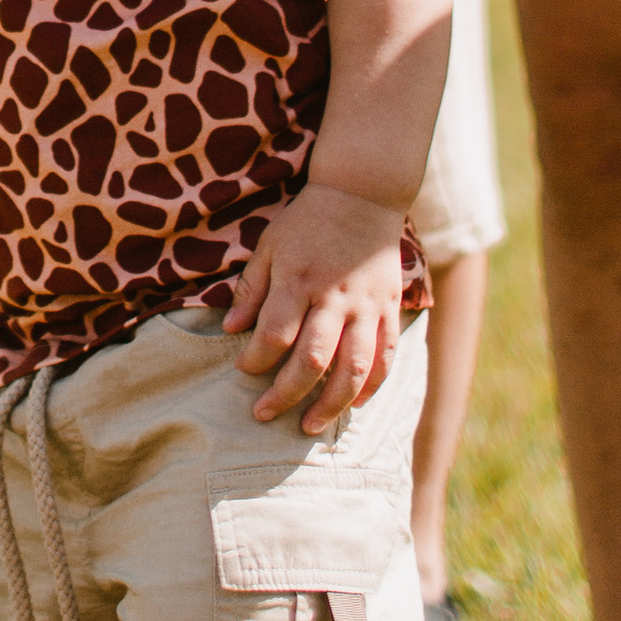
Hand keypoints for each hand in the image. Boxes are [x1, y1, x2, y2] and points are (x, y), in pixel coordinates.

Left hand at [217, 182, 405, 431]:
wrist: (362, 194)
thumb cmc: (307, 221)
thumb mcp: (270, 245)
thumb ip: (251, 289)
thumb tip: (230, 330)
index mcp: (299, 279)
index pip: (275, 335)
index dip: (255, 360)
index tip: (243, 370)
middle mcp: (334, 298)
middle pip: (312, 360)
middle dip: (286, 394)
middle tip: (264, 414)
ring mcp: (366, 306)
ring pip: (353, 368)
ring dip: (331, 403)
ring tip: (310, 426)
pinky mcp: (389, 308)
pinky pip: (385, 356)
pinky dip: (372, 385)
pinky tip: (354, 405)